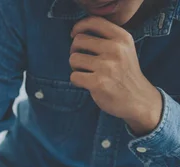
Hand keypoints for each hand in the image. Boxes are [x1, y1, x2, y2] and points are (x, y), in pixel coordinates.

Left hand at [69, 17, 162, 134]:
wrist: (138, 99)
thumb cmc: (125, 73)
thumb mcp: (124, 49)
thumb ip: (106, 38)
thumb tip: (77, 33)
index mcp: (122, 37)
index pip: (94, 21)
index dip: (79, 27)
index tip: (75, 35)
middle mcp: (115, 49)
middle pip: (78, 40)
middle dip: (75, 51)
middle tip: (82, 60)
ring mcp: (107, 66)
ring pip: (73, 59)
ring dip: (75, 67)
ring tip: (86, 72)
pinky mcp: (98, 82)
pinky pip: (74, 76)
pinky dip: (76, 81)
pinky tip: (87, 83)